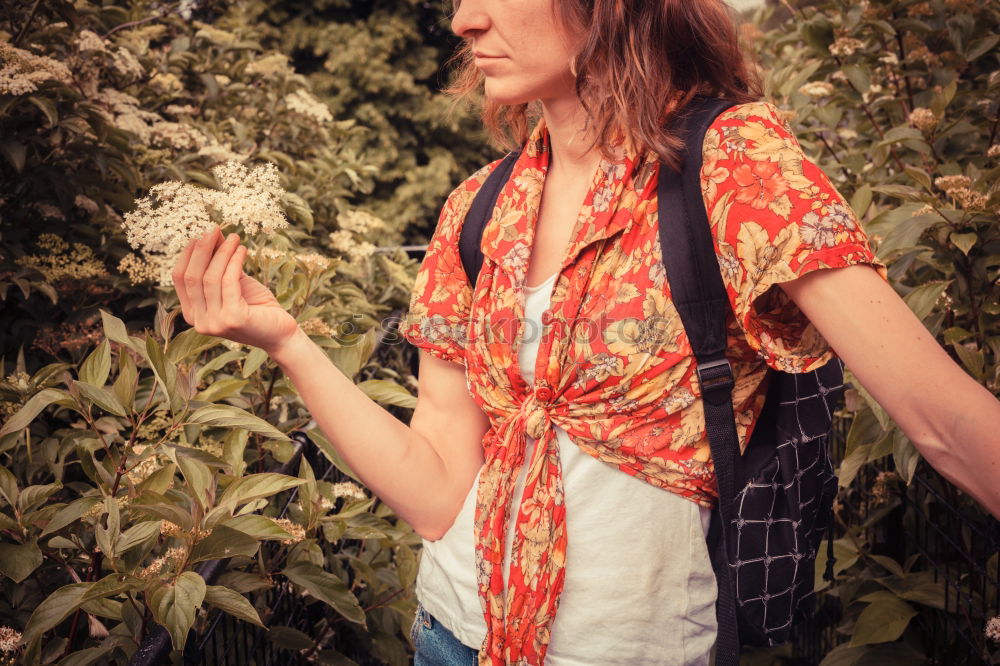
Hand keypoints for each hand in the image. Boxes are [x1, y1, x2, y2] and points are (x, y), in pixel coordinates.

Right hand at [172, 225, 299, 353]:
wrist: (280, 331)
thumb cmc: (256, 306)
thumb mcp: (233, 281)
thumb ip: (218, 262)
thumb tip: (210, 232)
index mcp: (192, 314)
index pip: (180, 278)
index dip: (189, 253)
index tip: (201, 232)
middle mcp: (198, 322)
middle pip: (192, 276)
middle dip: (203, 248)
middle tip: (213, 229)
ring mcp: (214, 323)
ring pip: (210, 278)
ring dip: (222, 252)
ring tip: (235, 237)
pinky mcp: (233, 319)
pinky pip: (229, 282)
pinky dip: (234, 262)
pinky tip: (242, 250)